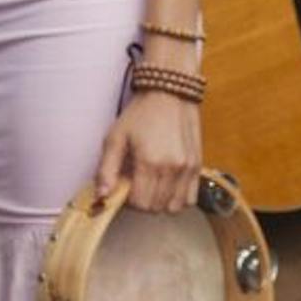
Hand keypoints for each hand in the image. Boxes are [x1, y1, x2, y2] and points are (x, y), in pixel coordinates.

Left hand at [95, 89, 200, 212]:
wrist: (169, 93)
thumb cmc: (139, 113)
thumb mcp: (115, 136)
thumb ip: (106, 169)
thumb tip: (102, 196)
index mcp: (149, 162)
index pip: (140, 203)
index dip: (129, 198)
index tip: (125, 184)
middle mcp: (171, 169)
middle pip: (156, 207)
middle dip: (142, 200)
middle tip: (136, 181)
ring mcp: (187, 169)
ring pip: (173, 207)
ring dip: (160, 202)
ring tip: (152, 182)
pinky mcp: (198, 167)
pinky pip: (190, 199)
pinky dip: (178, 198)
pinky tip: (167, 183)